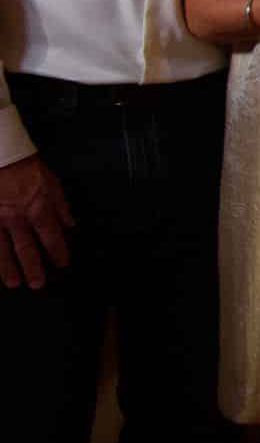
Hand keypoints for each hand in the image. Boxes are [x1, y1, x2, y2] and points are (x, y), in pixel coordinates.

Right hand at [0, 153, 73, 289]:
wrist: (3, 158)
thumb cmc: (28, 170)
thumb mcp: (52, 184)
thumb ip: (61, 206)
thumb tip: (71, 225)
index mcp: (38, 208)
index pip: (51, 236)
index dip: (58, 251)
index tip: (63, 263)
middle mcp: (18, 218)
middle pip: (26, 248)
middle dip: (33, 268)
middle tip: (38, 284)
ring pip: (2, 250)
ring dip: (8, 269)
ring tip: (13, 283)